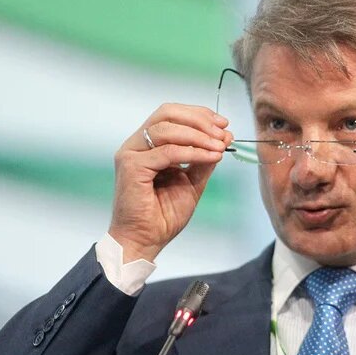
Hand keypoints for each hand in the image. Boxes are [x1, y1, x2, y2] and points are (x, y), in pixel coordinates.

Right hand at [109, 104, 232, 262]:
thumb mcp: (192, 181)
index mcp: (147, 144)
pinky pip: (167, 152)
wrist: (146, 240)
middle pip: (167, 113)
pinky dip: (193, 152)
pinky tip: (211, 157)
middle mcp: (136, 145)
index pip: (172, 114)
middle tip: (222, 132)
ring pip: (167, 129)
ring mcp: (131, 154)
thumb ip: (204, 159)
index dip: (199, 114)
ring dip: (199, 135)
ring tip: (220, 146)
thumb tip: (224, 137)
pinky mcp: (131, 167)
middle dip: (199, 119)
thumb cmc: (163, 215)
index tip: (224, 124)